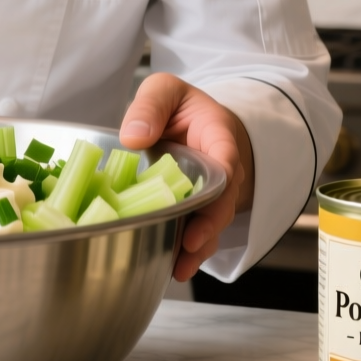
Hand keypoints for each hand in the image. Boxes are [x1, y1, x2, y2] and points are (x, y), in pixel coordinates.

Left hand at [119, 73, 254, 281]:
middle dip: (209, 226)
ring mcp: (211, 196)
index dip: (220, 185)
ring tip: (181, 269)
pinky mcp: (195, 212)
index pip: (227, 160)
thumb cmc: (180, 108)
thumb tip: (133, 137)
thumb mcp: (165, 90)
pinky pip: (197, 232)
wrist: (193, 125)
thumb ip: (151, 106)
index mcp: (219, 137)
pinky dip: (187, 251)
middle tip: (190, 245)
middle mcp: (222, 172)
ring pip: (211, 225)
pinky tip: (171, 268)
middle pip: (222, 202)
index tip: (207, 203)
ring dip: (198, 248)